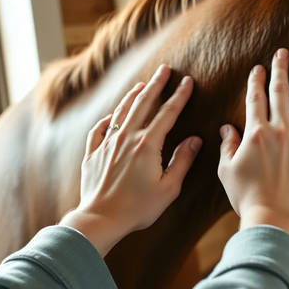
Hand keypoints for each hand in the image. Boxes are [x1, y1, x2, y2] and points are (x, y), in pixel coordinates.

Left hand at [60, 65, 201, 256]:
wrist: (100, 218)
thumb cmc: (137, 208)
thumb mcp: (168, 188)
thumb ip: (182, 161)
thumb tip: (195, 140)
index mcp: (148, 145)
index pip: (168, 113)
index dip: (179, 96)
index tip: (187, 81)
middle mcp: (127, 138)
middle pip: (143, 103)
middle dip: (156, 85)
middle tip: (164, 69)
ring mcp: (107, 144)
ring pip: (121, 112)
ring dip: (133, 96)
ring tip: (141, 85)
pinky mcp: (93, 154)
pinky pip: (99, 130)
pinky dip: (107, 120)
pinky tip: (111, 117)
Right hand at [218, 48, 288, 245]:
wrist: (275, 219)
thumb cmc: (248, 198)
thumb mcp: (227, 171)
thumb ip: (227, 145)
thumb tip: (227, 127)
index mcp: (255, 133)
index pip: (256, 98)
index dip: (257, 80)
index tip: (258, 68)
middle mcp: (279, 131)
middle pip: (281, 91)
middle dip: (281, 68)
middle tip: (283, 51)